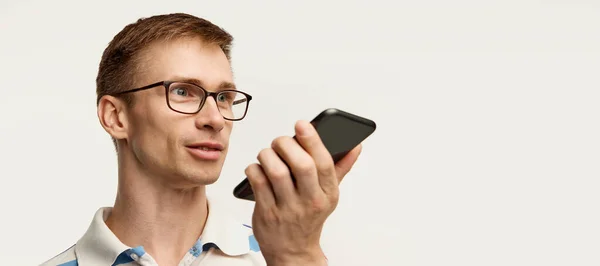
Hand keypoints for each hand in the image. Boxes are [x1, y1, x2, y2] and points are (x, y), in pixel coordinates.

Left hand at [244, 120, 361, 265]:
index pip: (324, 163)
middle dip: (287, 145)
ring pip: (276, 172)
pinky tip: (257, 168)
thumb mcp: (329, 194)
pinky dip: (254, 169)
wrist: (293, 251)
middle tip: (281, 141)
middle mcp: (310, 201)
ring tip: (268, 153)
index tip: (302, 125)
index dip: (312, 140)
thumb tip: (355, 146)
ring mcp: (288, 208)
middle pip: (301, 165)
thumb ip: (341, 168)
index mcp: (328, 193)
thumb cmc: (310, 217)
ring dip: (268, 155)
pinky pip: (257, 182)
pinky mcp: (267, 213)